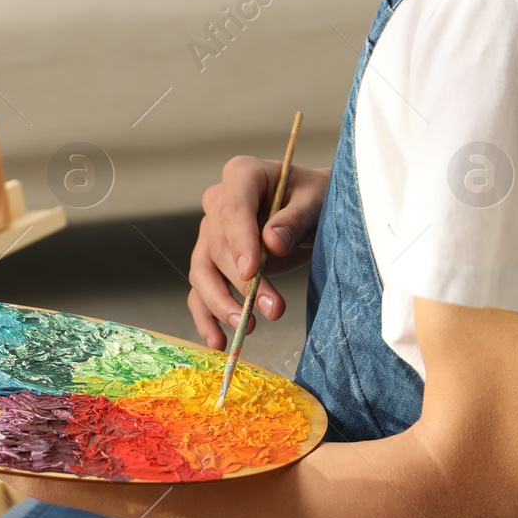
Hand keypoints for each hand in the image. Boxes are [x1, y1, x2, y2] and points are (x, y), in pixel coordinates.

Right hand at [187, 157, 329, 348]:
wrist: (314, 211)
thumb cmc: (317, 199)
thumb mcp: (317, 202)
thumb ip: (296, 219)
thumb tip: (272, 242)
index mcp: (241, 175)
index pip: (232, 210)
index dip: (239, 242)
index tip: (250, 272)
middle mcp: (217, 203)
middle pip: (217, 247)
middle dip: (242, 283)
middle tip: (273, 309)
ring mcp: (210, 234)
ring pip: (202, 273)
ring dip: (222, 304)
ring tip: (247, 328)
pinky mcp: (212, 263)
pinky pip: (200, 291)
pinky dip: (207, 317)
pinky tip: (219, 341)